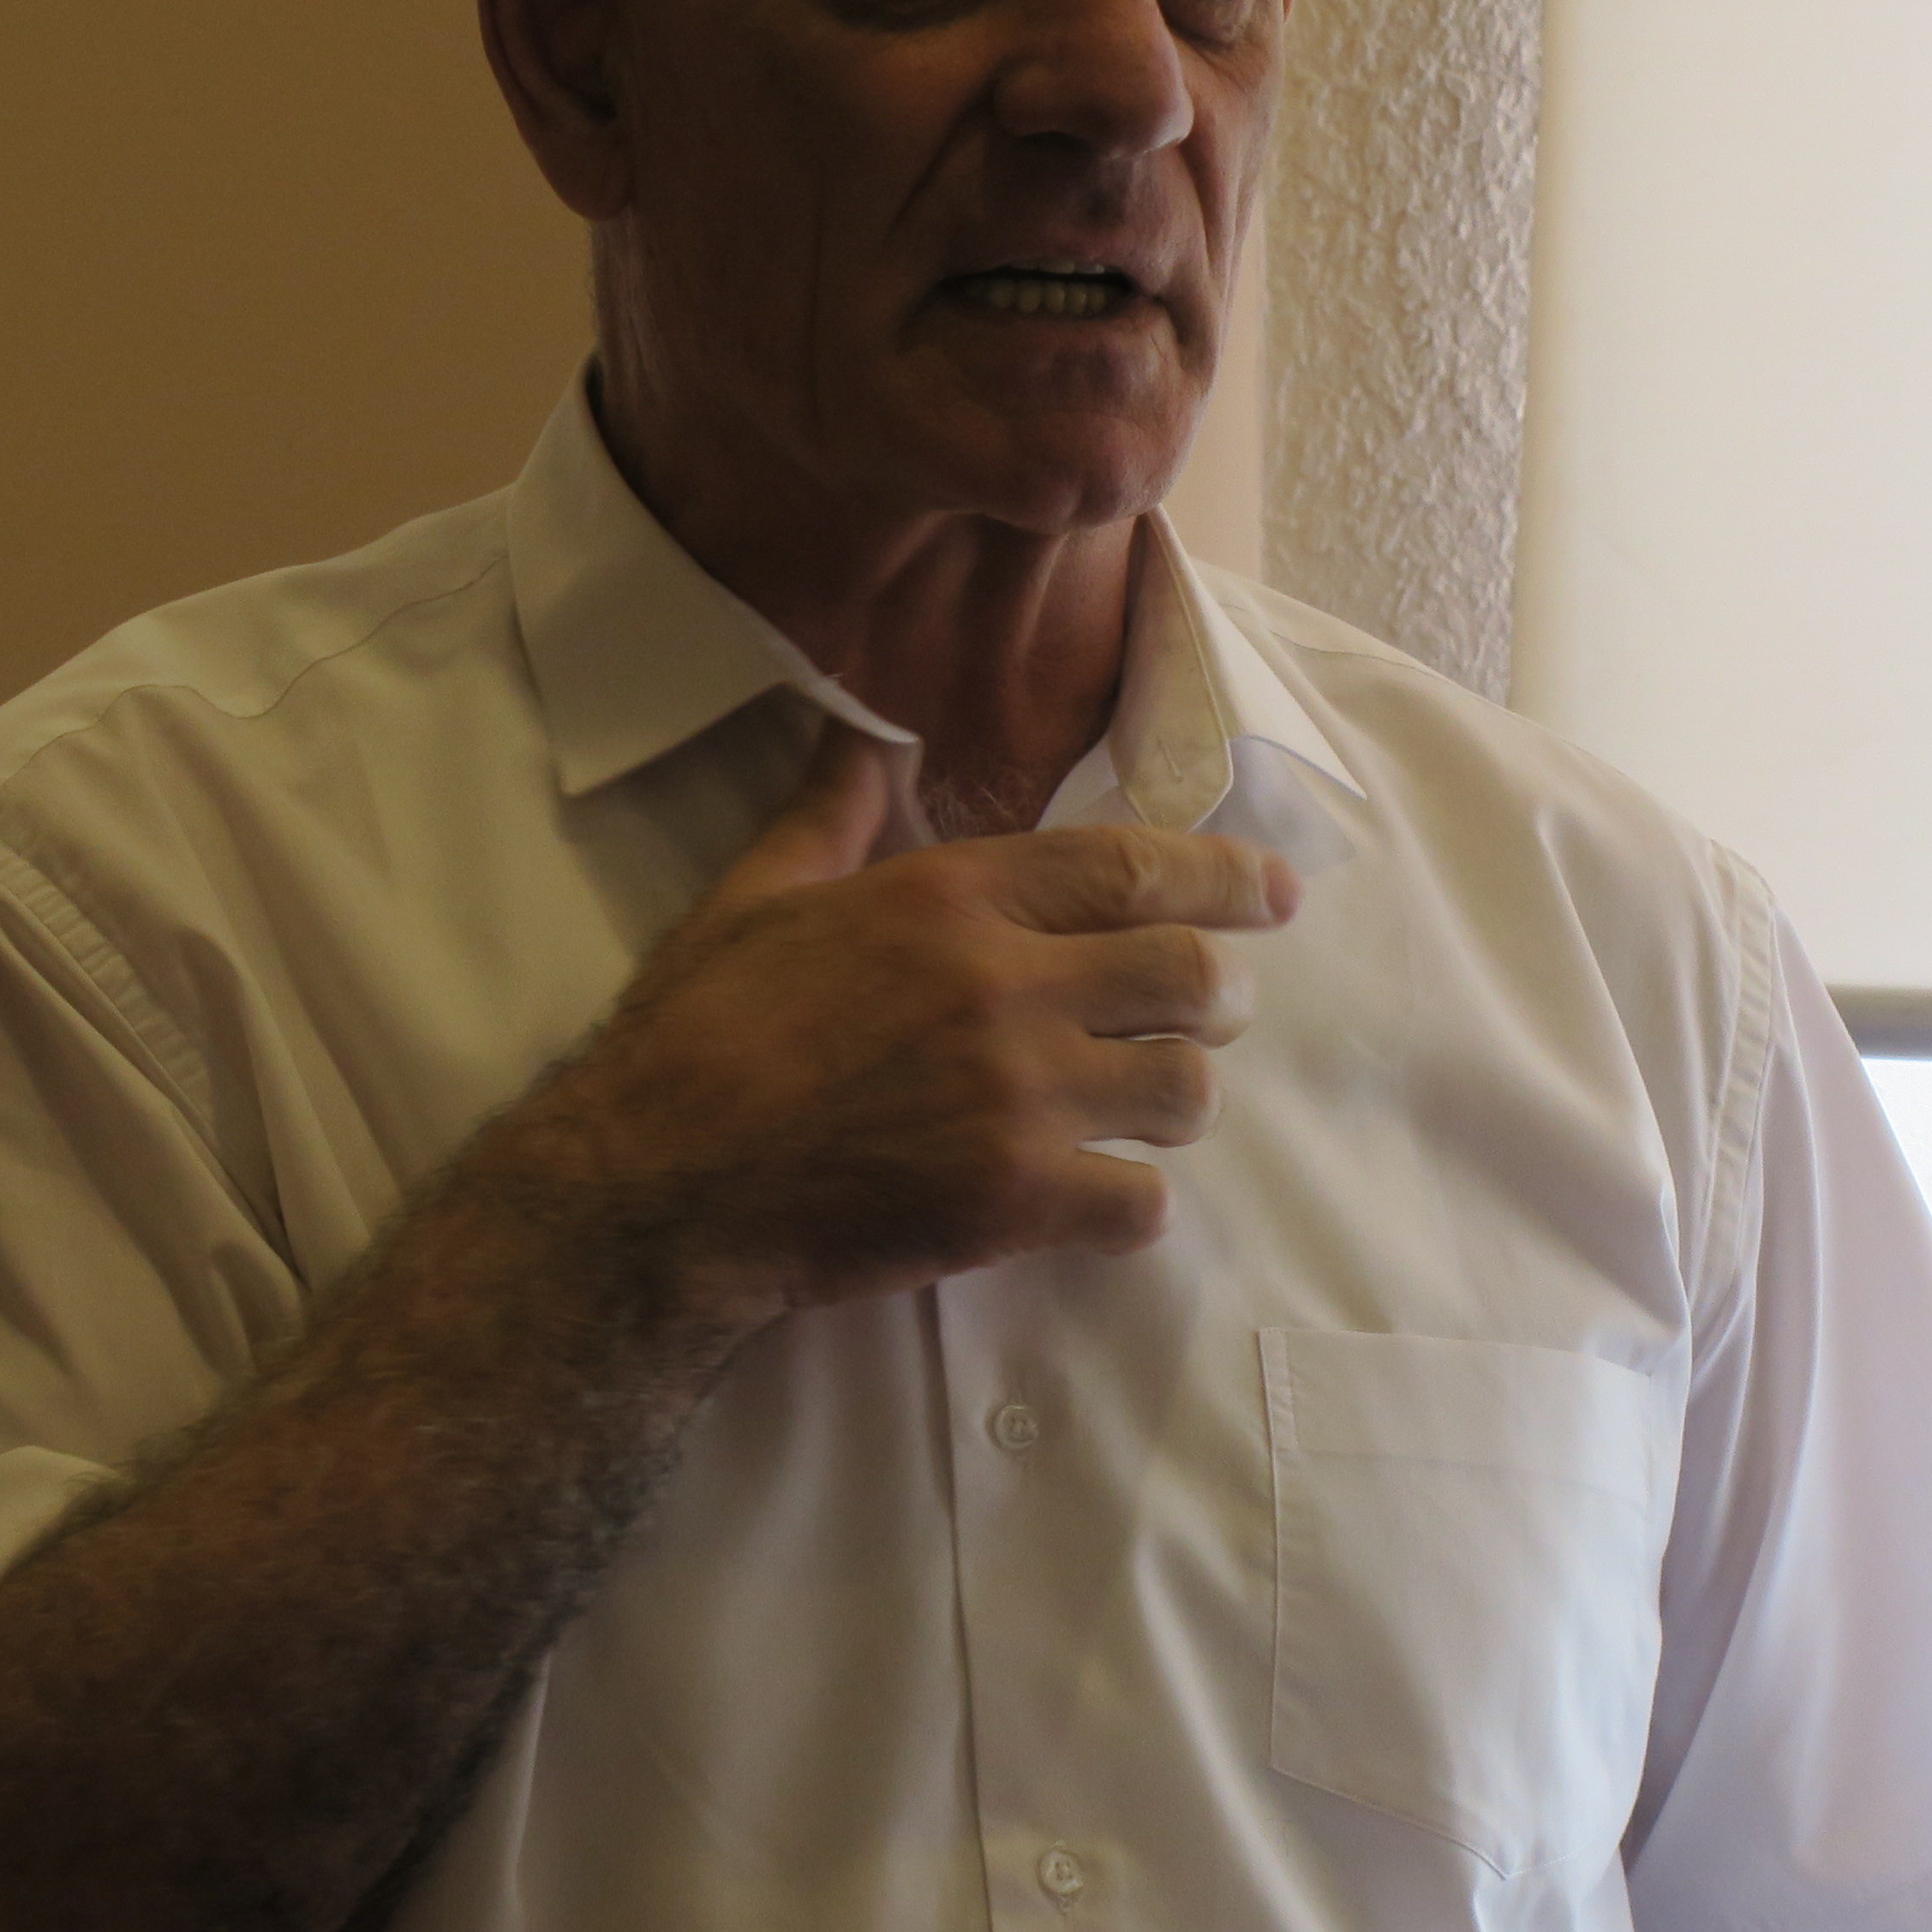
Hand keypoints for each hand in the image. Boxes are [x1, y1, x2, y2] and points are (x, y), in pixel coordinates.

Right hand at [474, 722, 1299, 1331]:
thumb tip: (862, 727)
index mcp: (947, 898)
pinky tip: (1101, 1200)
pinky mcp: (1011, 1200)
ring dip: (1181, 1100)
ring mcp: (1014, 1097)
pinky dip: (1134, 1205)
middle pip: (1187, 974)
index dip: (1221, 877)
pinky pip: (1140, 1204)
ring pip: (1183, 1091)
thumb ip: (835, 810)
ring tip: (1152, 1106)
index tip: (1276, 892)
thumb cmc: (697, 1032)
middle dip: (1219, 995)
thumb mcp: (757, 893)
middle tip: (1209, 1013)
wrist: (655, 1184)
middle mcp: (1001, 985)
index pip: (1127, 867)